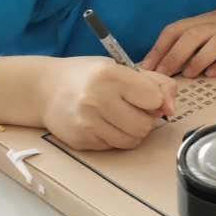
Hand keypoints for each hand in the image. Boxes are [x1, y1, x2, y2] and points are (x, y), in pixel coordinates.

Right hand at [42, 57, 176, 150]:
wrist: (44, 90)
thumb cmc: (88, 76)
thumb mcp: (121, 68)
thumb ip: (155, 82)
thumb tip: (171, 108)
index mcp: (110, 75)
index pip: (154, 99)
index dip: (153, 99)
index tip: (142, 95)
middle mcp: (97, 99)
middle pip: (145, 125)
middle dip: (144, 118)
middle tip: (129, 107)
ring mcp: (87, 122)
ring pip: (132, 140)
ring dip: (131, 131)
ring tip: (117, 116)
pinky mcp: (82, 140)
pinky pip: (115, 147)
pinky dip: (115, 138)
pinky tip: (102, 124)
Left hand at [140, 5, 215, 78]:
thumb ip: (197, 40)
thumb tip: (168, 61)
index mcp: (207, 20)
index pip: (176, 29)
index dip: (159, 47)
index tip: (146, 67)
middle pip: (191, 35)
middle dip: (173, 56)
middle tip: (161, 76)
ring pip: (212, 44)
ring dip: (197, 60)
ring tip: (189, 75)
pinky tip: (214, 73)